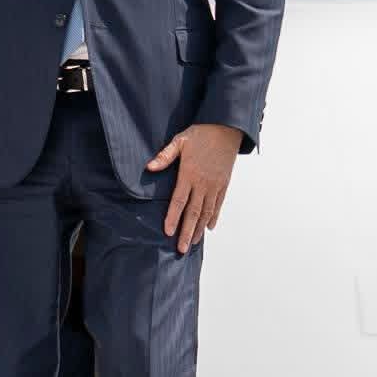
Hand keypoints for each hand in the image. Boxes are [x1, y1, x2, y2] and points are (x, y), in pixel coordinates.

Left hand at [146, 123, 242, 253]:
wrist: (227, 128)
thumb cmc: (201, 133)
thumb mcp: (180, 140)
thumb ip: (165, 156)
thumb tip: (149, 168)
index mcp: (189, 173)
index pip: (179, 200)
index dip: (173, 217)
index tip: (168, 232)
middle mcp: (203, 183)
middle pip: (193, 212)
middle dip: (186, 232)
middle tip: (180, 249)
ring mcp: (215, 185)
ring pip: (206, 212)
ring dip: (199, 229)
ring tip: (192, 243)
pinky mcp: (224, 184)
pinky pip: (218, 204)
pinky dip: (213, 217)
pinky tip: (208, 228)